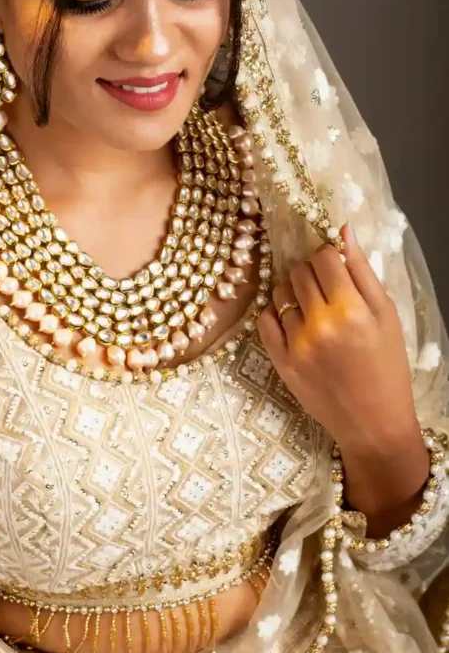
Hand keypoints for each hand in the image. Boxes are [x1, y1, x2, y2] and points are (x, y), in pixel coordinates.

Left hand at [256, 223, 418, 455]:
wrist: (374, 423)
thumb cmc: (388, 367)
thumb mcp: (386, 316)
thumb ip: (363, 271)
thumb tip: (343, 229)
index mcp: (350, 310)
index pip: (323, 257)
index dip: (329, 257)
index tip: (336, 269)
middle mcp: (318, 325)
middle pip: (298, 272)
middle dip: (311, 274)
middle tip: (327, 292)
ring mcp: (295, 344)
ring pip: (279, 294)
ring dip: (293, 294)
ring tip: (313, 311)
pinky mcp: (279, 362)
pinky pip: (263, 320)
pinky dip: (275, 315)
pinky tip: (295, 323)